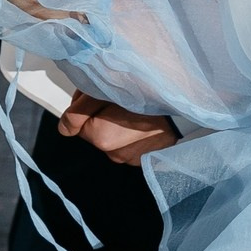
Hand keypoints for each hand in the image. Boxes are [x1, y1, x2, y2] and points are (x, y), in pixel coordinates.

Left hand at [58, 92, 178, 164]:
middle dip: (97, 114)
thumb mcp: (106, 91)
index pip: (72, 121)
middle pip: (91, 130)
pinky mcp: (144, 159)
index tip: (96, 93)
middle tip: (116, 97)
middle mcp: (113, 154)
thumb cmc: (145, 93)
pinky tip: (143, 120)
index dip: (81, 104)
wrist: (185, 107)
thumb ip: (79, 108)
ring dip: (114, 124)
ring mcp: (130, 159)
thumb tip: (64, 127)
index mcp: (99, 137)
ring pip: (109, 137)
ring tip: (133, 109)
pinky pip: (128, 144)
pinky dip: (130, 133)